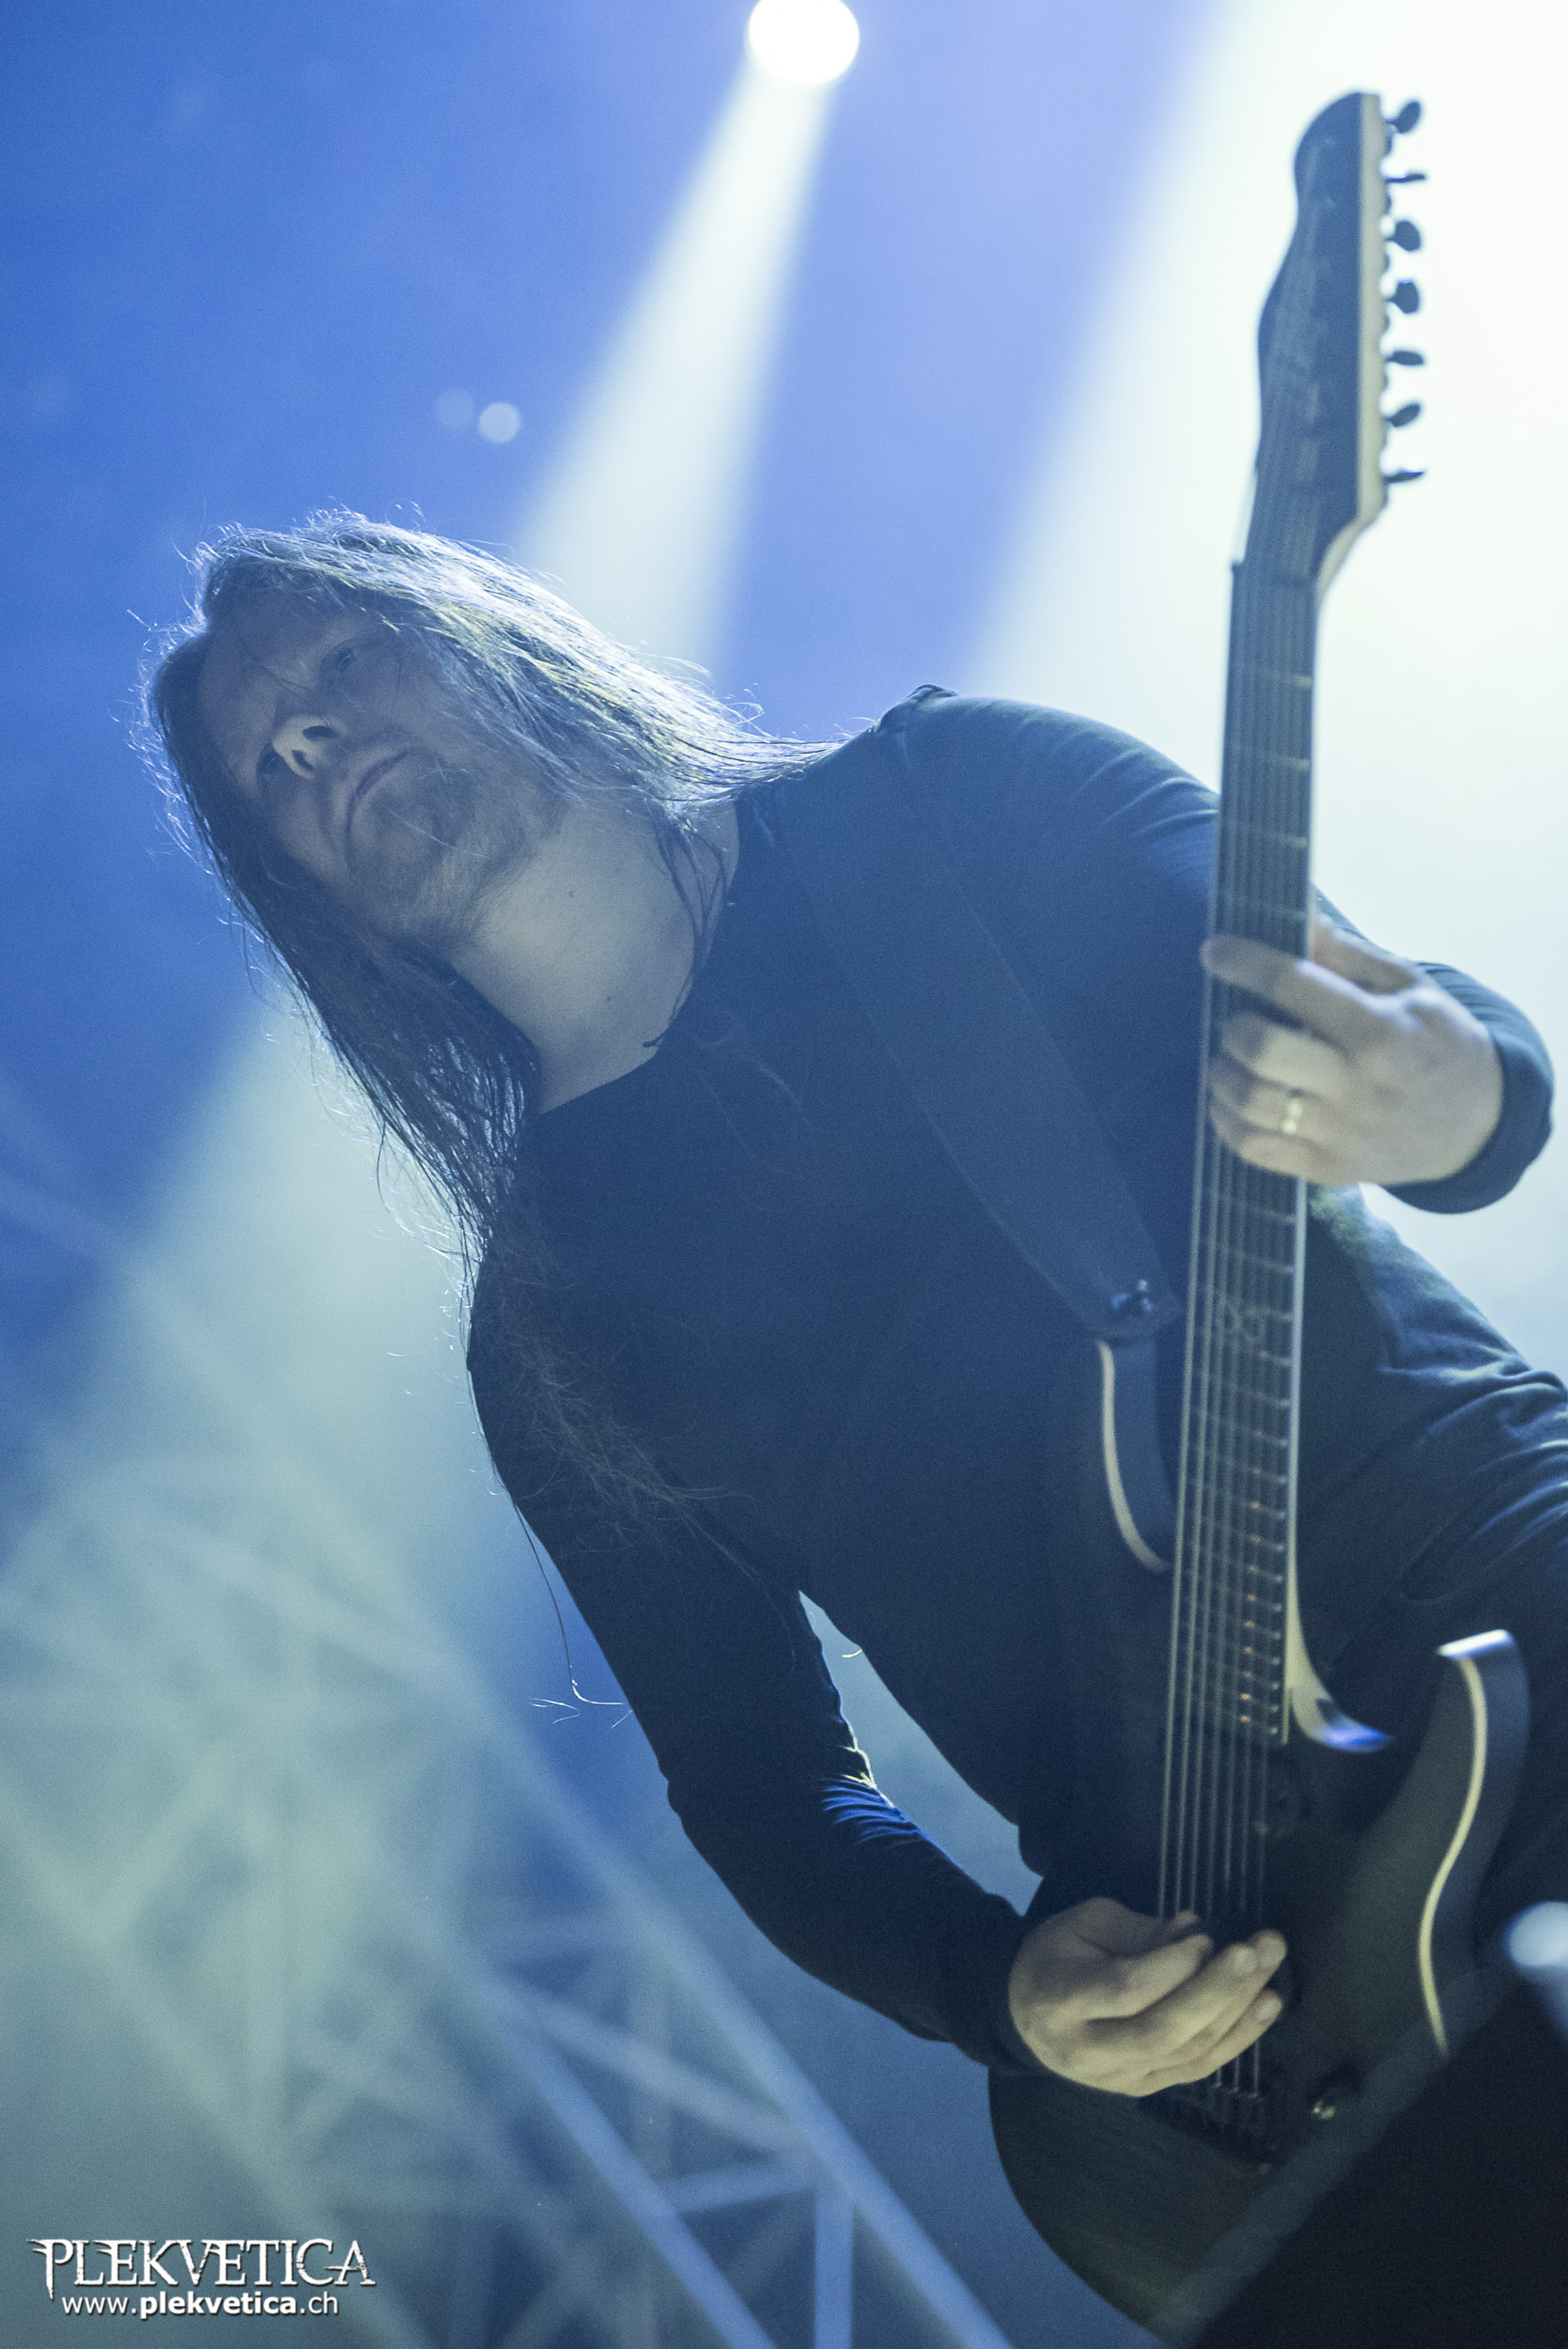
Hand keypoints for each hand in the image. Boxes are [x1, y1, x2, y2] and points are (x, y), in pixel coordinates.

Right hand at [1007, 1897, 1285, 2096]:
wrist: (1025, 2016)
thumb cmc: (1056, 1956)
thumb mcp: (1084, 1924)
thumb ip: (1139, 1930)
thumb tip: (1196, 1930)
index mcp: (1063, 1998)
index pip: (1128, 1990)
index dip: (1174, 1965)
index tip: (1205, 1935)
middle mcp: (1090, 2049)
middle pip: (1164, 2029)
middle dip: (1218, 1989)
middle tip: (1257, 1951)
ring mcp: (1119, 2078)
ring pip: (1188, 2052)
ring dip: (1238, 2012)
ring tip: (1271, 1973)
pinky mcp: (1143, 2089)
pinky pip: (1197, 2068)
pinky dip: (1237, 2039)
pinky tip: (1265, 2008)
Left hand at [1201, 923, 1503, 1188]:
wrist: (1480, 1123)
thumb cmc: (1437, 1041)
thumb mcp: (1409, 986)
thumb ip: (1347, 953)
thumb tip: (1296, 915)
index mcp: (1379, 1029)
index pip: (1292, 986)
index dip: (1244, 963)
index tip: (1216, 952)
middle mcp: (1357, 1085)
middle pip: (1261, 1051)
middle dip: (1233, 1027)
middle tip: (1235, 1020)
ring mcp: (1341, 1133)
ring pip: (1250, 1104)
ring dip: (1222, 1075)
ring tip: (1229, 1059)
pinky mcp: (1328, 1169)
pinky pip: (1253, 1148)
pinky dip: (1226, 1121)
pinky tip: (1231, 1099)